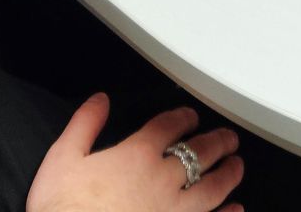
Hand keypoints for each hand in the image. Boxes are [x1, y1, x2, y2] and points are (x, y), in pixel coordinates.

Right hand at [28, 96, 242, 211]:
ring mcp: (174, 211)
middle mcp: (162, 180)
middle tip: (229, 137)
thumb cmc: (63, 208)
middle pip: (199, 154)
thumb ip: (85, 124)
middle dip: (217, 142)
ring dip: (229, 174)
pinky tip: (237, 209)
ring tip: (238, 165)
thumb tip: (100, 100)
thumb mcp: (63, 156)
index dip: (183, 117)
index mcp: (136, 155)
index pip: (168, 127)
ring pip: (212, 188)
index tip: (191, 116)